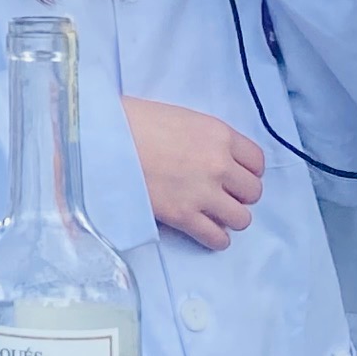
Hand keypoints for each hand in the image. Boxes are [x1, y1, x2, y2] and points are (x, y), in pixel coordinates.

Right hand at [122, 96, 264, 250]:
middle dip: (238, 194)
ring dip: (228, 217)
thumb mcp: (177, 117)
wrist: (99, 137)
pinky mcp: (184, 215)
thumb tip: (207, 154)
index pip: (257, 161)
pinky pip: (217, 238)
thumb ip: (203, 138)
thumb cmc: (131, 120)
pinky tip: (202, 229)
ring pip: (241, 218)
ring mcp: (203, 192)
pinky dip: (214, 237)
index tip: (231, 174)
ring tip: (209, 212)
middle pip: (252, 192)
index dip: (245, 170)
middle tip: (217, 192)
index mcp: (218, 134)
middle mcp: (218, 164)